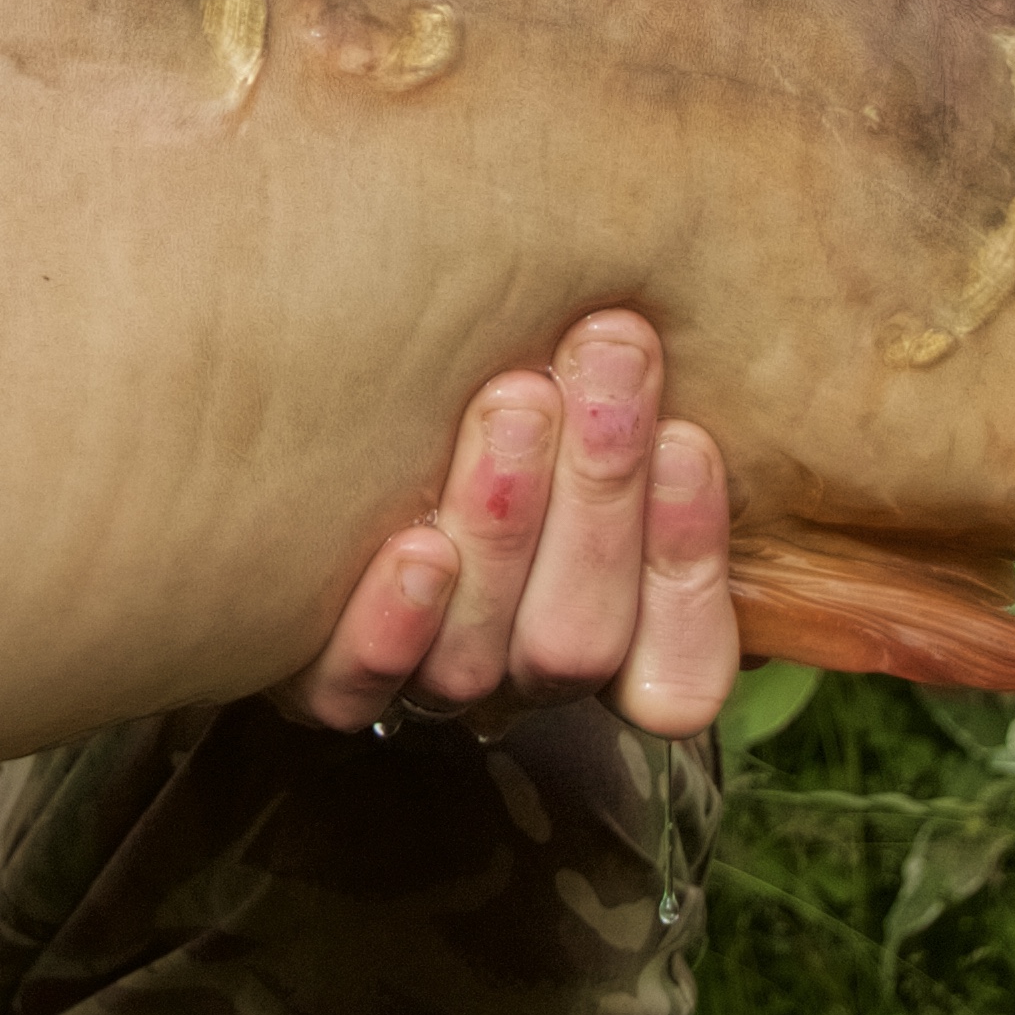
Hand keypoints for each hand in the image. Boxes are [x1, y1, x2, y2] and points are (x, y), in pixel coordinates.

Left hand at [285, 308, 737, 739]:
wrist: (327, 427)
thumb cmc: (514, 399)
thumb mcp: (594, 406)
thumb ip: (636, 399)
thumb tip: (670, 324)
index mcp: (615, 643)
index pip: (682, 663)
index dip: (687, 562)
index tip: (686, 437)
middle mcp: (520, 672)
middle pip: (579, 642)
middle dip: (600, 493)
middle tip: (604, 360)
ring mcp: (426, 684)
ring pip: (475, 659)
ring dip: (502, 528)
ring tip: (515, 403)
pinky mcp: (329, 678)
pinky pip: (355, 690)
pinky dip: (392, 624)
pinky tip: (417, 548)